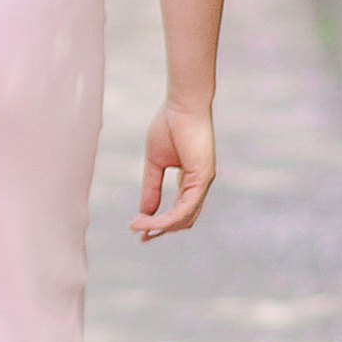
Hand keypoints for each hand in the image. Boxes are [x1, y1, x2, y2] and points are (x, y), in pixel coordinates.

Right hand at [132, 98, 215, 239]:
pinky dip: (167, 218)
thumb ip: (151, 188)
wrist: (182, 105)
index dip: (160, 223)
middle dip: (161, 231)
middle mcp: (199, 185)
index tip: (139, 229)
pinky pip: (185, 208)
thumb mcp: (155, 163)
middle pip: (184, 220)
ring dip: (160, 227)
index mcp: (191, 181)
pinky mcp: (202, 179)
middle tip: (140, 236)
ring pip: (184, 218)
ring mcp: (203, 183)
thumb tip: (144, 212)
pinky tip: (149, 220)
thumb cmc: (170, 125)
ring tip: (138, 227)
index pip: (179, 211)